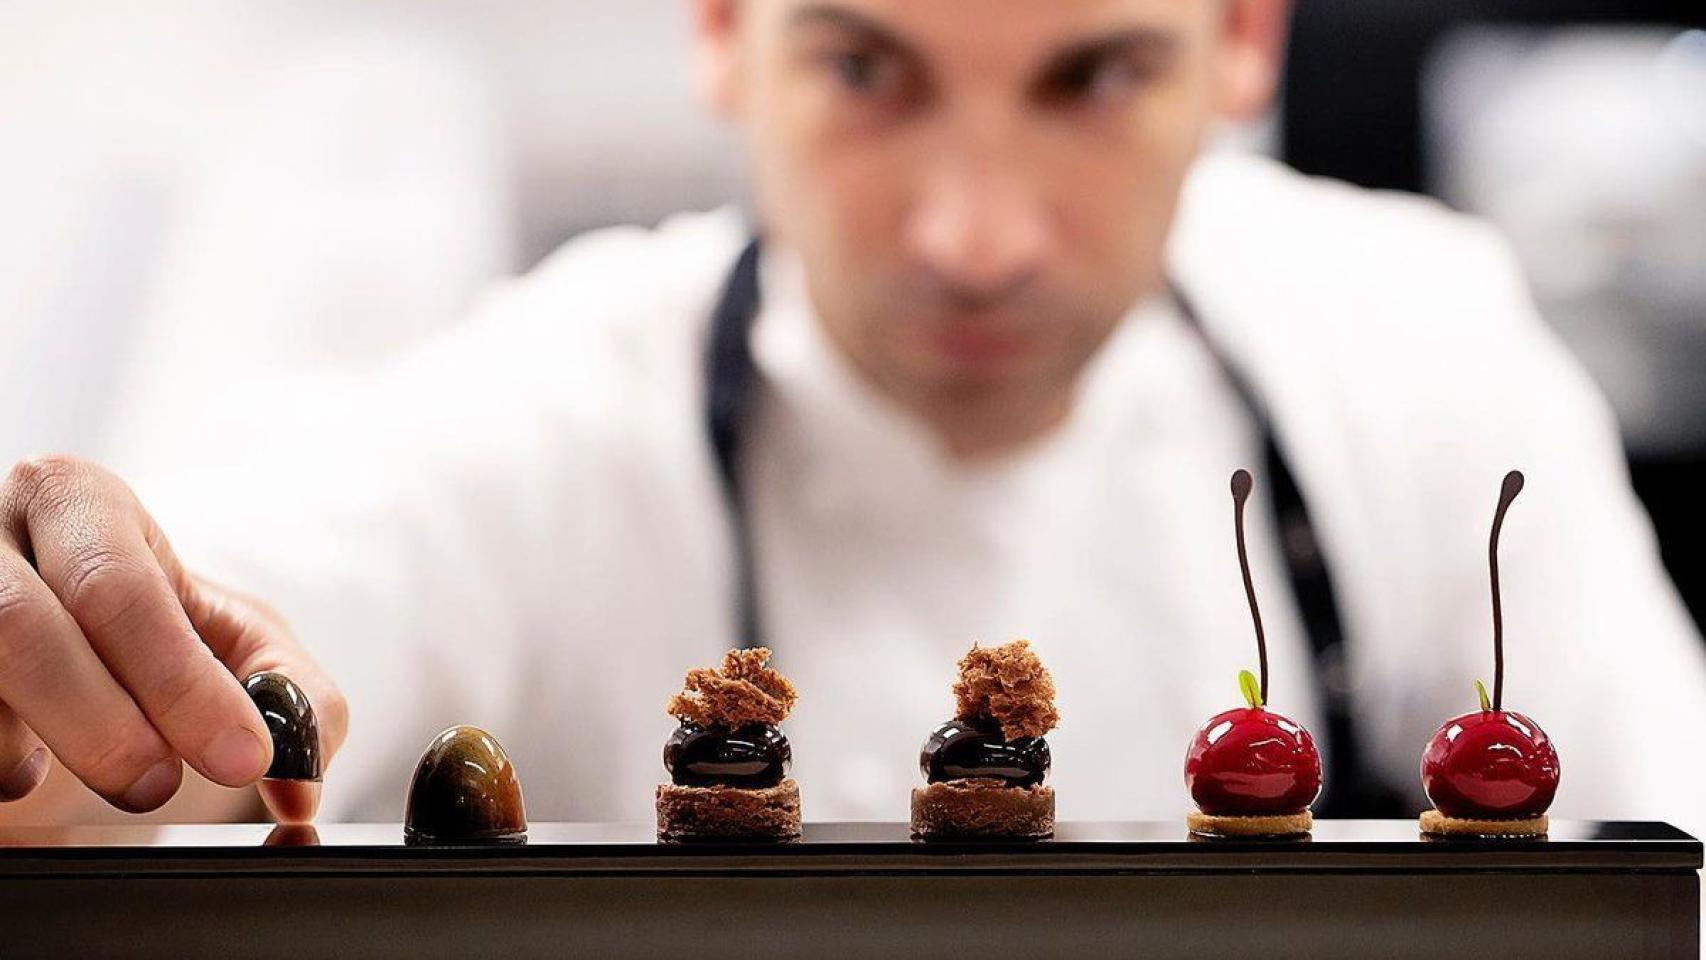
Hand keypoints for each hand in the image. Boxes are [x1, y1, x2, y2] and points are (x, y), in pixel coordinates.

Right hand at [0, 455, 346, 821]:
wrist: (73, 637)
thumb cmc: (155, 631)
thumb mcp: (235, 638)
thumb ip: (291, 692)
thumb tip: (297, 777)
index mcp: (79, 500)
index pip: (119, 589)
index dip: (180, 682)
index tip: (243, 756)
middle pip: (22, 625)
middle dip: (103, 722)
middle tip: (161, 785)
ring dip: (40, 743)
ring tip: (116, 781)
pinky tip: (25, 774)